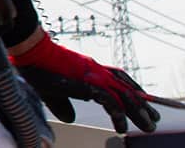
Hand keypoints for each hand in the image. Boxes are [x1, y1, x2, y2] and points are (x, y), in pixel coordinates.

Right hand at [12, 31, 159, 132]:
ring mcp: (95, 76)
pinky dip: (118, 114)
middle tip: (154, 120)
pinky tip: (122, 127)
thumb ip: (64, 106)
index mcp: (92, 71)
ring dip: (138, 113)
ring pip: (124, 96)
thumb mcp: (55, 94)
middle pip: (127, 89)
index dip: (134, 91)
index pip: (121, 80)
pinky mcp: (89, 84)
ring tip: (148, 127)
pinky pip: (110, 101)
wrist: (31, 57)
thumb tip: (71, 118)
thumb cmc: (39, 71)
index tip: (145, 104)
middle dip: (143, 106)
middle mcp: (98, 72)